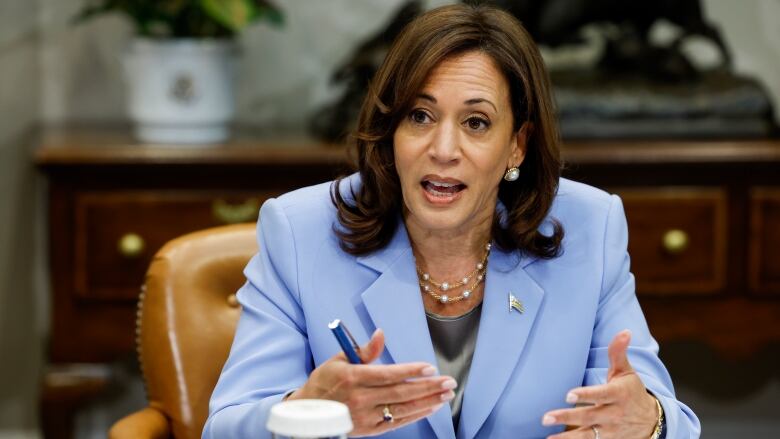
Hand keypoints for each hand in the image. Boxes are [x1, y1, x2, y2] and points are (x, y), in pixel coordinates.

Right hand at [287, 329, 455, 436]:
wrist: (307, 412)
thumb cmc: (325, 381)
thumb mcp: (339, 359)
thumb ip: (364, 350)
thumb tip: (380, 334)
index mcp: (353, 377)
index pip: (388, 374)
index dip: (411, 372)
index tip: (430, 368)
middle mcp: (360, 398)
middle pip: (401, 392)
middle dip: (428, 387)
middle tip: (448, 382)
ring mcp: (365, 416)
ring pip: (402, 409)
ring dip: (427, 401)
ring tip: (446, 394)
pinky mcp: (368, 429)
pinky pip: (396, 422)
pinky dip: (415, 415)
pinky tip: (430, 406)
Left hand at [542, 330, 658, 438]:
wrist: (652, 421)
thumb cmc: (632, 392)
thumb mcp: (627, 371)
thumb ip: (618, 352)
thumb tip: (625, 331)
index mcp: (618, 394)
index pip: (600, 395)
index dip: (585, 394)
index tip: (568, 394)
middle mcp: (613, 414)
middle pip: (588, 416)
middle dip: (566, 417)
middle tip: (546, 417)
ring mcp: (610, 431)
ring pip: (588, 436)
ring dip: (567, 438)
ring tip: (549, 437)